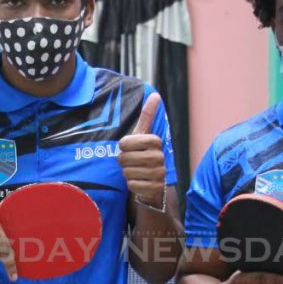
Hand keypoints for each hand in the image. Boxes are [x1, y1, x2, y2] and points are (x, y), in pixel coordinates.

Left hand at [118, 92, 165, 208]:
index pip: (125, 142)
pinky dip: (131, 184)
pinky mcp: (155, 189)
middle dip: (123, 161)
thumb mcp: (143, 135)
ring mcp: (159, 174)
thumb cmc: (144, 155)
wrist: (153, 181)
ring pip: (127, 172)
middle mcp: (160, 157)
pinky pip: (132, 185)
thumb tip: (156, 94)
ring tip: (136, 171)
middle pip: (124, 158)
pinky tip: (139, 182)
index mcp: (155, 142)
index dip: (122, 146)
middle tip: (130, 162)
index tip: (129, 148)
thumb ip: (147, 116)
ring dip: (127, 173)